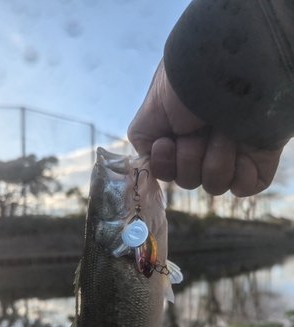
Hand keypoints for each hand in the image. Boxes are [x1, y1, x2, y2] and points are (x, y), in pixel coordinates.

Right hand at [127, 60, 285, 196]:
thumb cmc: (188, 81)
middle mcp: (204, 148)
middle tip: (201, 126)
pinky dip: (240, 173)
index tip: (168, 142)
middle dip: (191, 156)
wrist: (231, 67)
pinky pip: (243, 187)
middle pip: (188, 181)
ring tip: (225, 130)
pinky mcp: (257, 162)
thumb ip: (142, 140)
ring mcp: (231, 156)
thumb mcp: (150, 110)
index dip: (165, 165)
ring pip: (214, 186)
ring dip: (216, 158)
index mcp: (179, 138)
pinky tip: (242, 150)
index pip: (167, 173)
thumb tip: (147, 163)